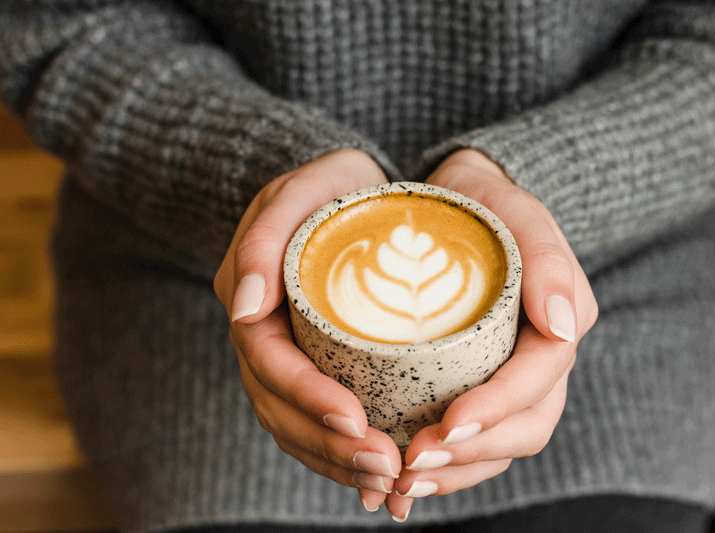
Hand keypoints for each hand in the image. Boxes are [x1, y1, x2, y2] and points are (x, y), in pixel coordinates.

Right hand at [214, 149, 402, 512]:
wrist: (340, 189)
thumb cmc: (325, 187)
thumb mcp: (297, 192)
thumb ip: (264, 239)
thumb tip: (246, 308)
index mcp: (253, 303)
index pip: (270, 364)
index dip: (308, 398)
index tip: (355, 422)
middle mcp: (263, 339)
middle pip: (281, 410)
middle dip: (330, 447)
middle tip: (385, 468)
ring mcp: (286, 358)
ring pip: (297, 427)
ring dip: (338, 462)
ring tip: (389, 483)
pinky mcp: (314, 368)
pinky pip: (316, 422)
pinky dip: (342, 454)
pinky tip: (381, 476)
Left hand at [383, 149, 598, 521]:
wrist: (461, 202)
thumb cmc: (489, 204)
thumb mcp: (518, 213)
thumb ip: (547, 260)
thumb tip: (561, 324)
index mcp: (558, 325)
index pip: (539, 381)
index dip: (498, 408)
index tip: (449, 422)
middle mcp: (541, 362)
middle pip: (525, 427)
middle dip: (473, 452)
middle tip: (415, 460)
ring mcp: (513, 379)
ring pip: (501, 445)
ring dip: (456, 472)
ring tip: (404, 481)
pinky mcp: (481, 386)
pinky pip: (475, 439)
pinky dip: (446, 466)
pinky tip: (406, 476)